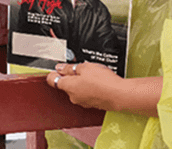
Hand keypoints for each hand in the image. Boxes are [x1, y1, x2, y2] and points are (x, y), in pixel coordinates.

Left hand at [45, 62, 162, 116]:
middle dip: (70, 75)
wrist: (120, 95)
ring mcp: (83, 102)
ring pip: (76, 89)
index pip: (51, 80)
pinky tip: (98, 81)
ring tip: (92, 73)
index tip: (57, 66)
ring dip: (81, 81)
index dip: (53, 71)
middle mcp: (73, 97)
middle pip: (65, 84)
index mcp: (68, 87)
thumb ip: (69, 68)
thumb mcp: (84, 67)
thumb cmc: (103, 82)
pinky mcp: (93, 104)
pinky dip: (89, 87)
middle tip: (79, 66)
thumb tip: (60, 67)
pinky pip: (86, 93)